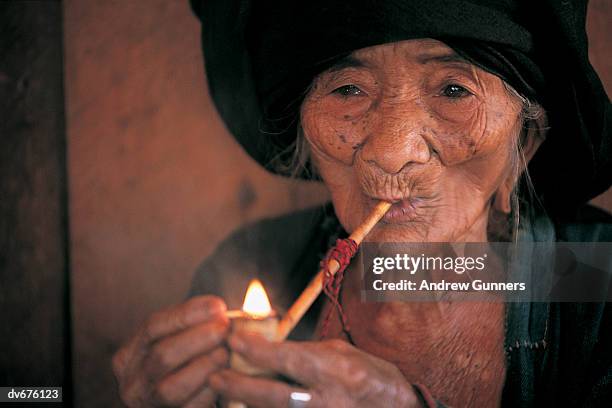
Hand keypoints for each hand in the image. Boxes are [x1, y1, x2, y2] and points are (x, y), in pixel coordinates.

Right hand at [112, 296, 229, 406]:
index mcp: (129, 356)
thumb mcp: (179, 341)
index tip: (218, 306)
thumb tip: (218, 309)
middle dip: (198, 338)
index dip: (187, 314)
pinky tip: (226, 377)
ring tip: (226, 351)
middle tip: (225, 327)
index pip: (153, 326)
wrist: (188, 396)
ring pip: (171, 387)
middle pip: (161, 355)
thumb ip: (193, 325)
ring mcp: (147, 404)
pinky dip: (208, 392)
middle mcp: (131, 382)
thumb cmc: (186, 363)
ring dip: (203, 365)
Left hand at [209, 333, 421, 407]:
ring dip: (247, 404)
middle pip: (275, 396)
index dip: (258, 350)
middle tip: (215, 377)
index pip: (291, 359)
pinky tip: (247, 404)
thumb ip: (304, 352)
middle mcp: (329, 400)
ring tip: (224, 393)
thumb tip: (268, 349)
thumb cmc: (367, 374)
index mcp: (337, 371)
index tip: (234, 339)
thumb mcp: (340, 353)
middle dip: (241, 386)